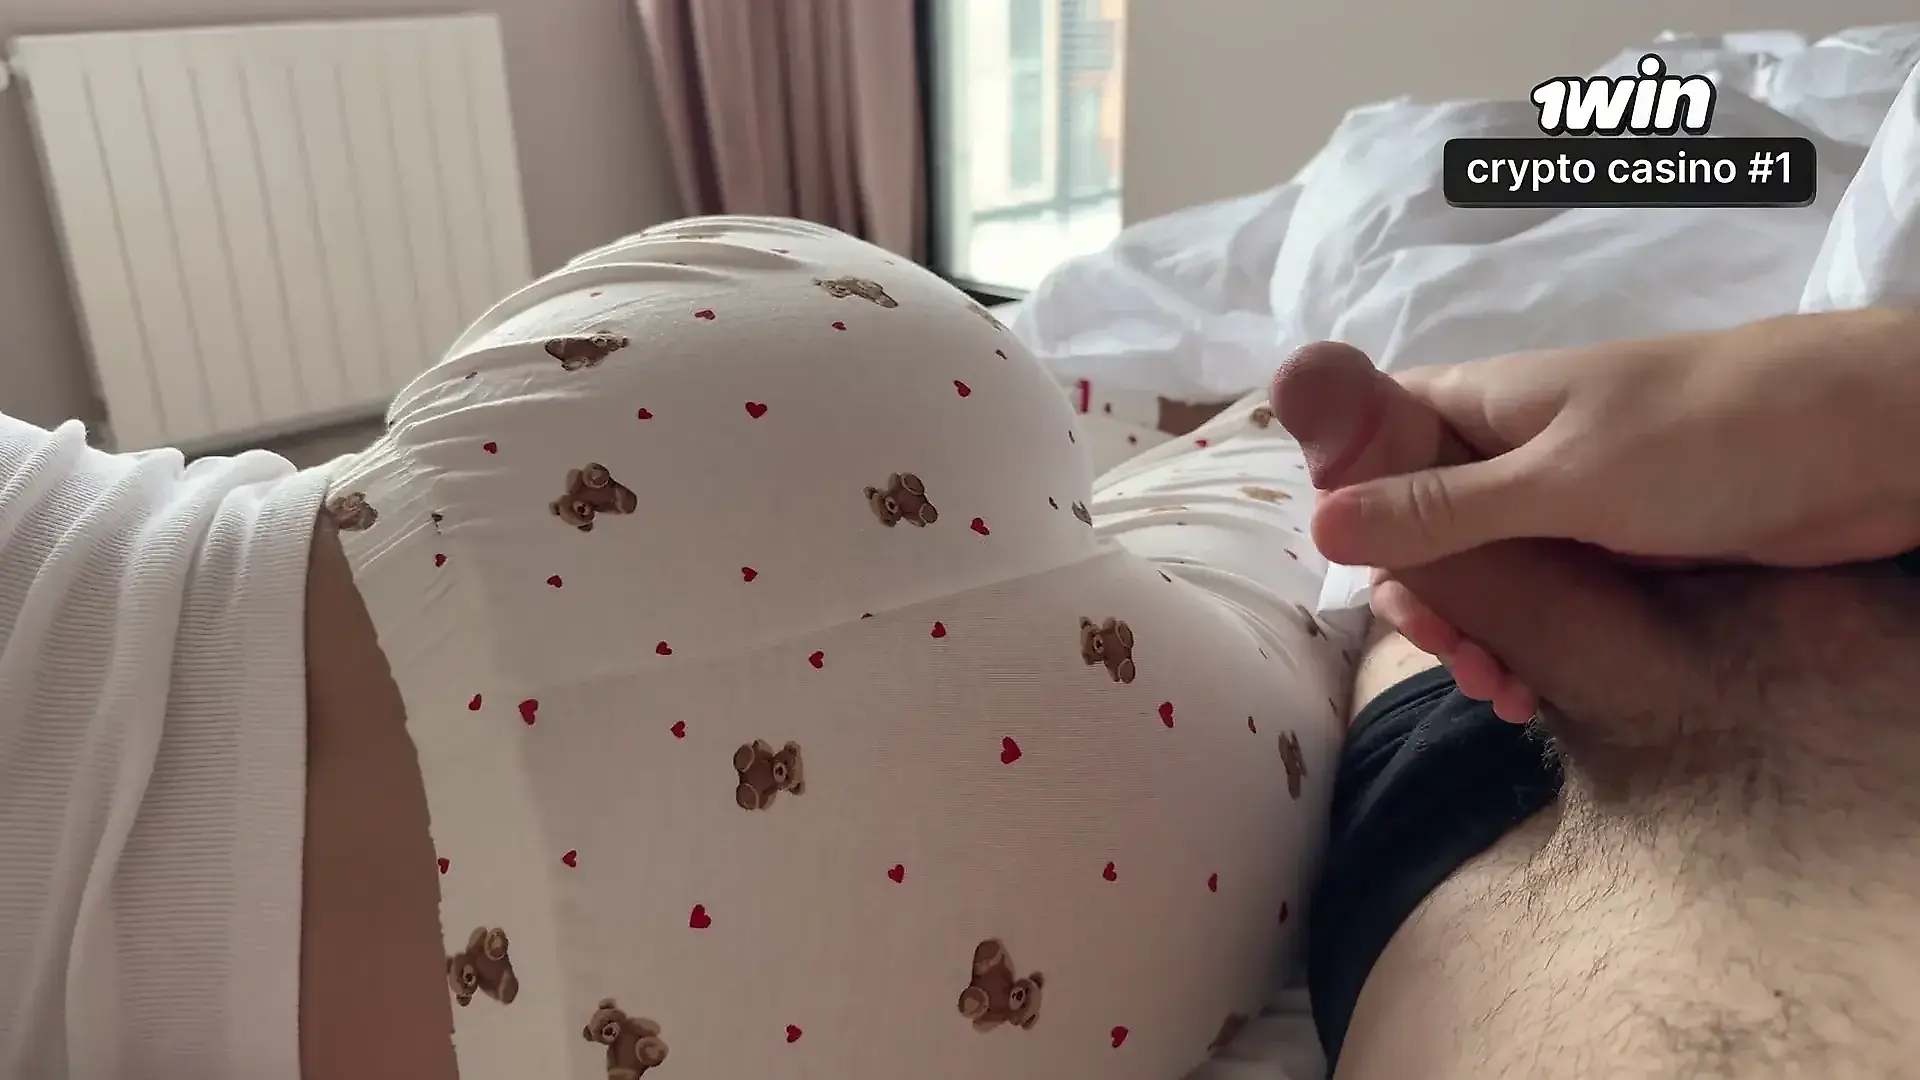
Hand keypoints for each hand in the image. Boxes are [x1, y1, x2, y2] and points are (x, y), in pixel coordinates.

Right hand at [1270, 310, 1919, 718]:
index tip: (1367, 582)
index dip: (1349, 511)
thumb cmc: (1705, 437)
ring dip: (1471, 636)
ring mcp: (1561, 502)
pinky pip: (1539, 603)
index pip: (1368, 446)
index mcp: (1477, 404)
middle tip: (1452, 654)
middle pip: (1415, 529)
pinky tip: (1529, 694)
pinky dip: (1524, 648)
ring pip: (1477, 576)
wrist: (1871, 443)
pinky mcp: (1613, 549)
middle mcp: (1506, 450)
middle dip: (1420, 600)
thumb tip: (1315, 523)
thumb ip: (1440, 508)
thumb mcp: (1558, 478)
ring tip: (1499, 690)